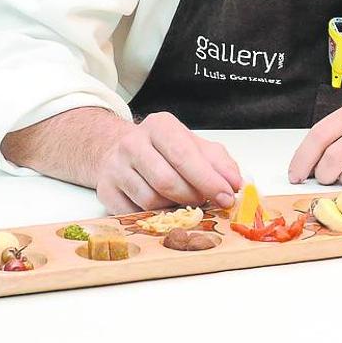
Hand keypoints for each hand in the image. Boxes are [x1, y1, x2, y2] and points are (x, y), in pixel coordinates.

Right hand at [95, 112, 242, 213]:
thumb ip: (218, 162)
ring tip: (182, 201)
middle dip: (193, 197)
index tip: (227, 196)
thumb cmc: (163, 150)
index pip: (184, 155)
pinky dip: (154, 216)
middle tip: (206, 202)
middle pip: (167, 181)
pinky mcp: (106, 191)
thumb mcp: (193, 146)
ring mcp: (116, 168)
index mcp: (159, 126)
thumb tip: (235, 183)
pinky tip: (162, 207)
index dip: (208, 179)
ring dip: (174, 208)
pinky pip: (135, 214)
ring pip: (151, 200)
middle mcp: (133, 143)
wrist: (117, 150)